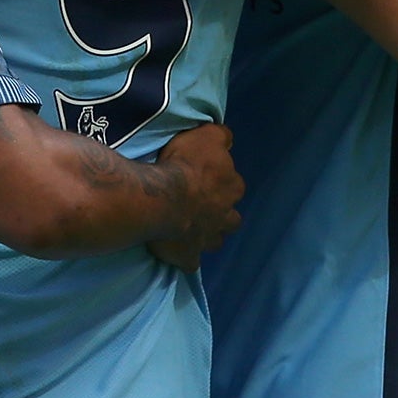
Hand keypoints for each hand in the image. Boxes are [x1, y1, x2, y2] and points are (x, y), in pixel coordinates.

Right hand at [143, 123, 242, 269]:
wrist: (163, 198)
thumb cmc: (185, 165)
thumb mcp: (206, 137)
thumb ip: (220, 136)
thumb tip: (228, 139)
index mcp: (231, 188)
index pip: (234, 185)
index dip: (220, 182)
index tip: (206, 179)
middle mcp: (225, 216)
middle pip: (231, 219)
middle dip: (221, 215)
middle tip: (201, 207)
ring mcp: (208, 239)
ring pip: (216, 240)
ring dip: (207, 235)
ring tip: (192, 229)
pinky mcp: (189, 256)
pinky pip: (190, 261)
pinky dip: (185, 257)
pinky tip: (176, 252)